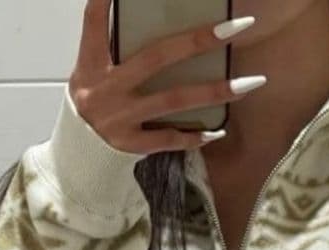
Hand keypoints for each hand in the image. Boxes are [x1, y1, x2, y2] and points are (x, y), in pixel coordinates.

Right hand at [69, 0, 260, 154]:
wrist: (78, 156)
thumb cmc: (93, 104)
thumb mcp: (90, 72)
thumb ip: (113, 48)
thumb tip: (147, 19)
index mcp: (91, 64)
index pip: (95, 23)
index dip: (105, 1)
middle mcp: (106, 88)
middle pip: (157, 57)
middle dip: (198, 40)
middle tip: (236, 27)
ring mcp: (120, 118)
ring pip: (174, 100)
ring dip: (215, 91)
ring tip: (250, 83)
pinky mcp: (131, 145)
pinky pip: (170, 138)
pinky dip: (194, 136)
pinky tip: (218, 130)